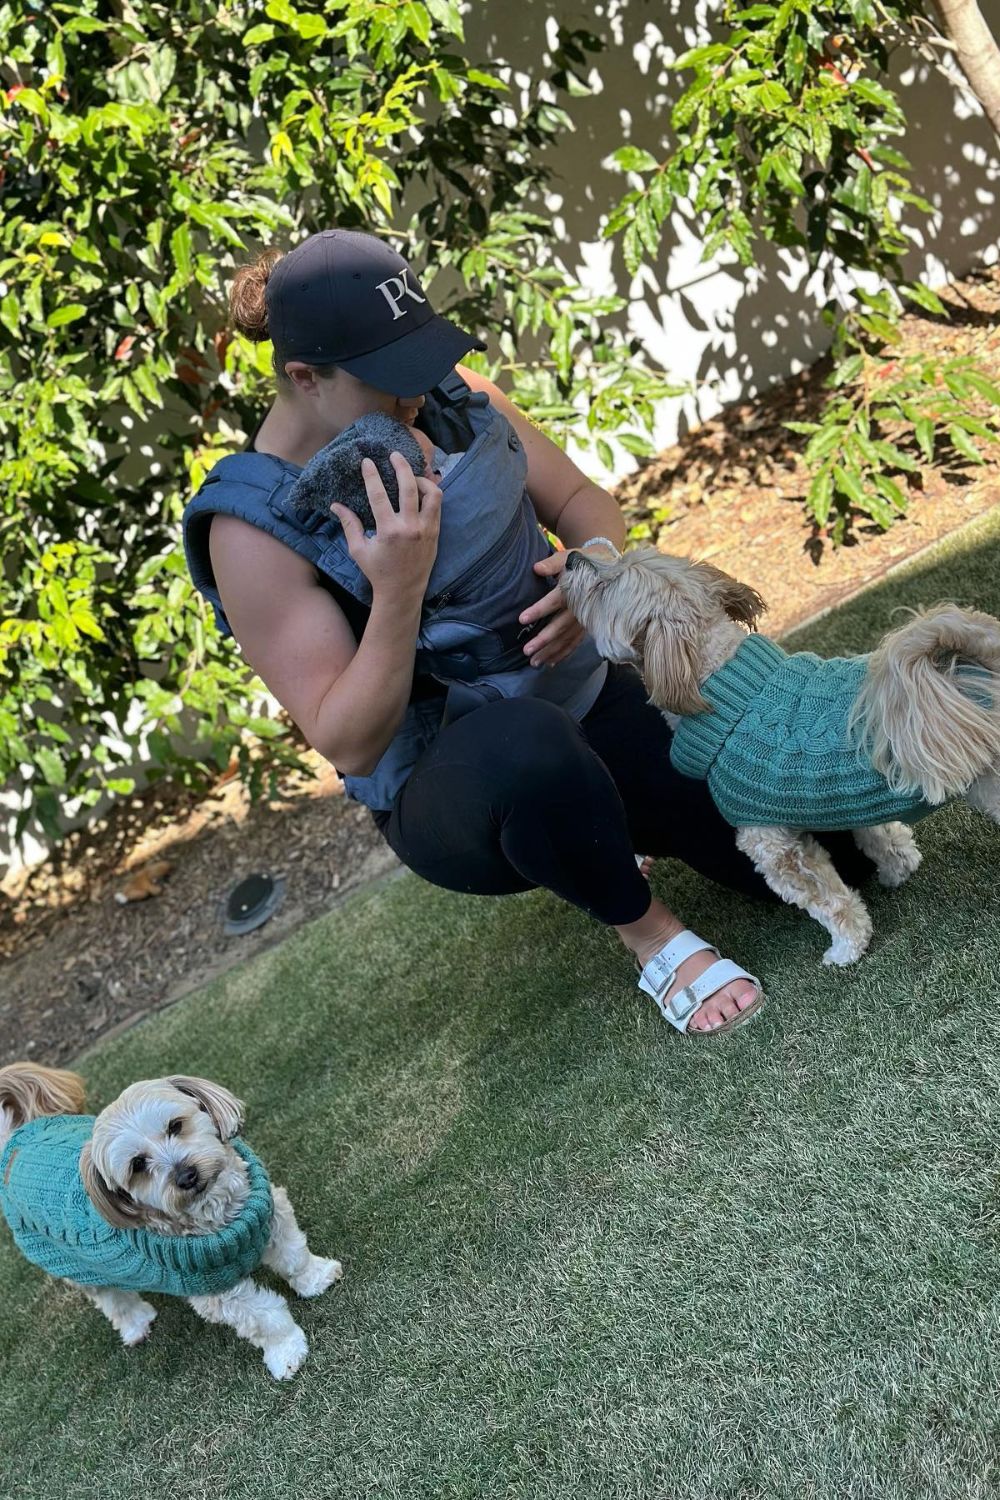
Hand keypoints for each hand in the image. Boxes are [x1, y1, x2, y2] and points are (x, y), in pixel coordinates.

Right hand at [330, 453, 440, 599]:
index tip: (368, 461)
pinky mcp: (435, 533)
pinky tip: (422, 488)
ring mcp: (426, 530)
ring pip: (432, 494)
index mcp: (389, 531)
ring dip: (422, 480)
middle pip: (409, 487)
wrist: (403, 592)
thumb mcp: (358, 550)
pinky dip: (431, 494)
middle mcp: (410, 528)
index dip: (372, 475)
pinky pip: (438, 506)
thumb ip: (349, 525)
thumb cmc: (378, 572)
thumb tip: (336, 505)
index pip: (379, 495)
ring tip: (412, 474)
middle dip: (401, 466)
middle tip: (394, 455)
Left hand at [518, 551, 587, 667]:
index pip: (554, 602)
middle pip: (560, 627)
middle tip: (527, 651)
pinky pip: (575, 643)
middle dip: (544, 640)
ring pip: (567, 639)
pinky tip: (551, 663)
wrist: (607, 569)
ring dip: (551, 652)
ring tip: (534, 663)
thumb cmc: (582, 562)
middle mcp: (579, 608)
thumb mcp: (568, 558)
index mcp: (573, 590)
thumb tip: (536, 568)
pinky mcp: (586, 627)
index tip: (521, 619)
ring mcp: (584, 620)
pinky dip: (564, 654)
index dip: (539, 610)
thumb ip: (552, 564)